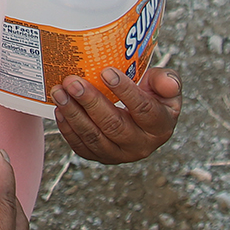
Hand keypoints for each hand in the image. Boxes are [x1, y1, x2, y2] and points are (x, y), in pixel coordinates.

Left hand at [53, 67, 181, 164]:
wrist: (140, 118)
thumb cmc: (153, 97)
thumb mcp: (165, 86)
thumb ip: (167, 81)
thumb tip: (170, 85)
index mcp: (160, 127)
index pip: (143, 110)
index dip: (124, 91)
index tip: (105, 72)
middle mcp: (141, 145)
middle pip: (114, 125)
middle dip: (90, 102)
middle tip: (73, 82)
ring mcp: (119, 154)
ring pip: (94, 137)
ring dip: (73, 113)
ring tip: (60, 92)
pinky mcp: (100, 157)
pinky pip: (82, 146)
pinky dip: (68, 128)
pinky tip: (59, 109)